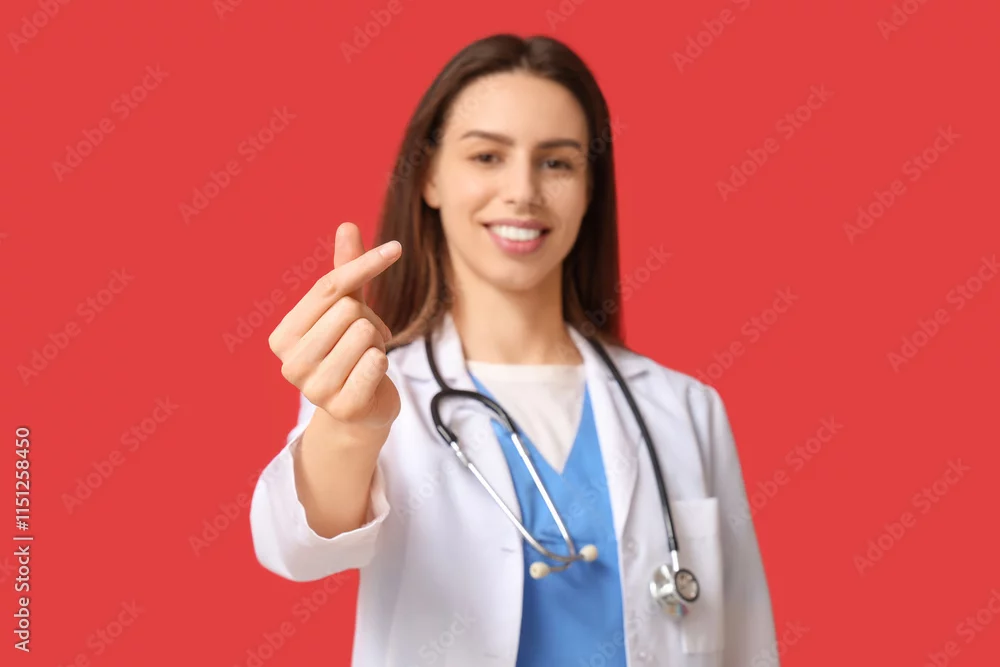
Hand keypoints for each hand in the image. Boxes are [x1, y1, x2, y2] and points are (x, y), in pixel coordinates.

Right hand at [269, 222, 401, 431]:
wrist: (361, 410)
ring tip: (365, 360)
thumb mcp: (348, 309)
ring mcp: (314, 389)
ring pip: (365, 333)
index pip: (329, 287)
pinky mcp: (342, 408)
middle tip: (364, 342)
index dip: (365, 264)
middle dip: (368, 320)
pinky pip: (376, 363)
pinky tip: (371, 378)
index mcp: (283, 336)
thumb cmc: (351, 351)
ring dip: (376, 344)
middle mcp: (290, 364)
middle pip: (350, 310)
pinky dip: (382, 363)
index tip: (396, 248)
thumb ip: (346, 271)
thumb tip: (346, 225)